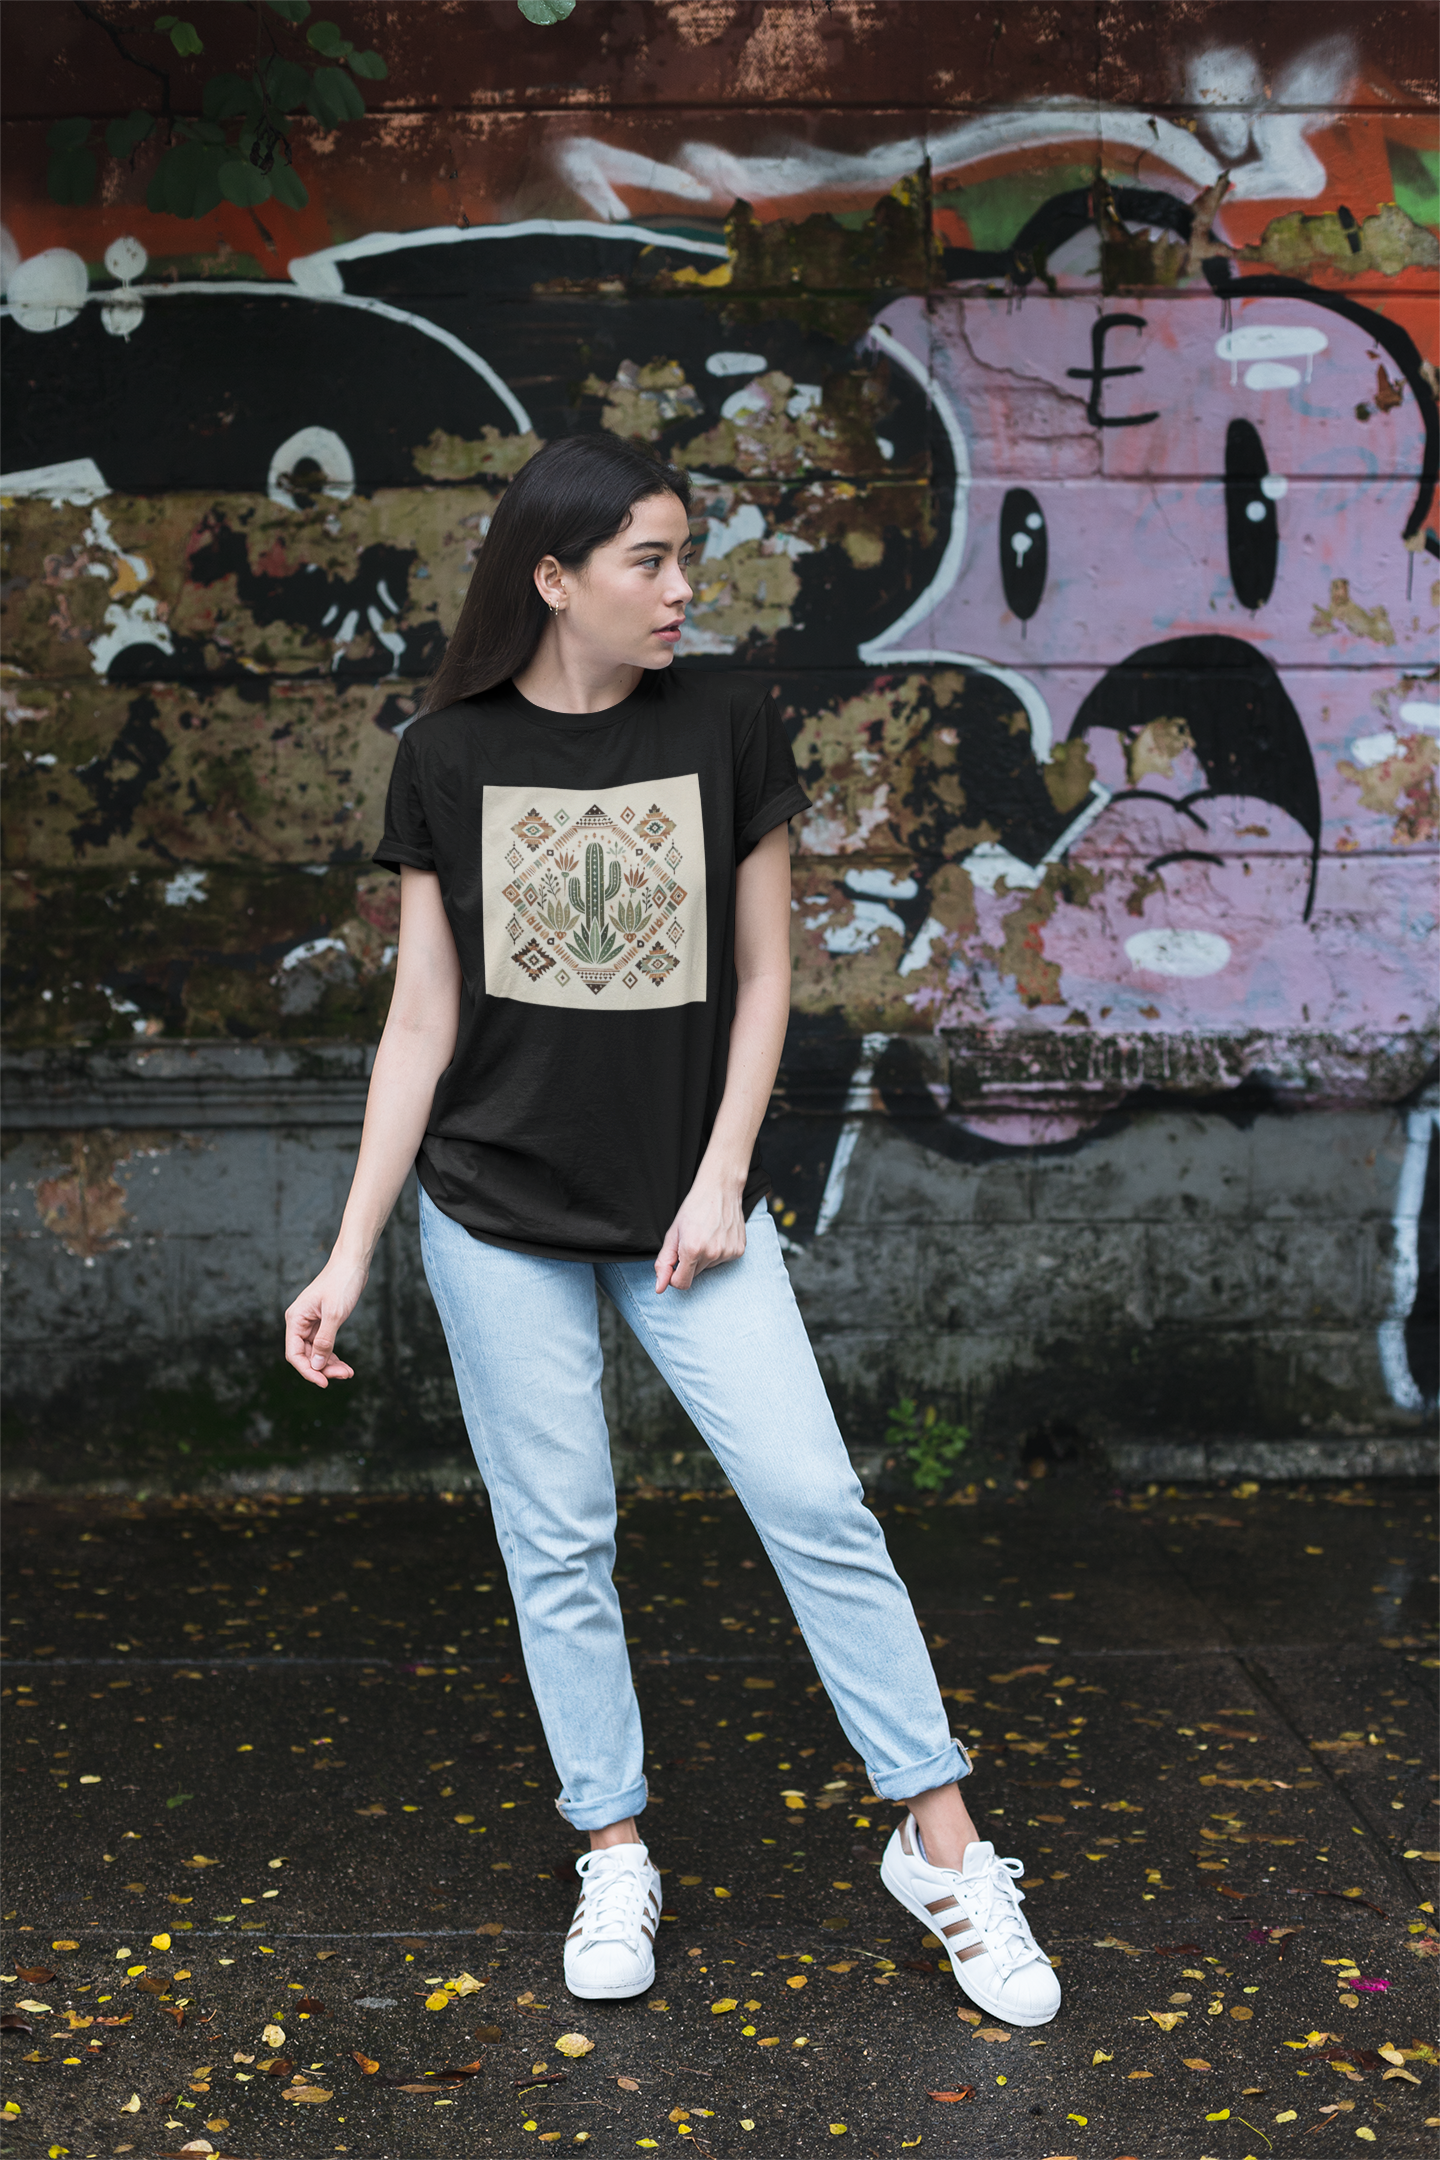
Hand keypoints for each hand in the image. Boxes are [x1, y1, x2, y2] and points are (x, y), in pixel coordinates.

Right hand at [284, 1251, 367, 1386]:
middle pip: (305, 1355)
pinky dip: (333, 1356)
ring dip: (330, 1365)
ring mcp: (311, 1323)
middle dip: (323, 1368)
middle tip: (344, 1375)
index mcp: (296, 1319)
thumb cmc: (342, 1282)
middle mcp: (299, 1322)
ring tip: (348, 1372)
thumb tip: (316, 1365)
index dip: (308, 1370)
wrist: (353, 1263)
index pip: (294, 1354)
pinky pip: (324, 1345)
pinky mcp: (323, 1322)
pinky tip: (345, 1365)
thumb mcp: (335, 1314)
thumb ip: (324, 1341)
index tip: (324, 1382)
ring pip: (315, 1353)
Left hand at [654, 1169, 747, 1293]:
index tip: (675, 1264)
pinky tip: (718, 1235)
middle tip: (692, 1240)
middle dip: (689, 1263)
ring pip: (709, 1267)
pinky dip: (718, 1252)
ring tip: (706, 1235)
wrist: (720, 1189)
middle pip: (695, 1275)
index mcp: (692, 1250)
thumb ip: (664, 1262)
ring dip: (705, 1256)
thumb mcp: (673, 1234)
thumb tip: (659, 1288)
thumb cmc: (694, 1209)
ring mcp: (728, 1253)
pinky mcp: (739, 1251)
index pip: (681, 1283)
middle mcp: (712, 1254)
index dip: (674, 1277)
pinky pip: (722, 1260)